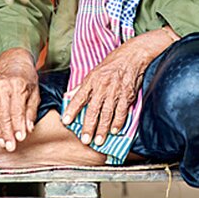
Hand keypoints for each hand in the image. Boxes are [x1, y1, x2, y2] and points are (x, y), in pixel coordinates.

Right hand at [0, 48, 39, 151]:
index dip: (17, 126)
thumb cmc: (26, 79)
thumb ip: (31, 112)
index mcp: (18, 85)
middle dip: (6, 133)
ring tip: (1, 142)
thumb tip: (28, 129)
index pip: (16, 110)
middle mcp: (2, 86)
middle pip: (3, 115)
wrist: (14, 62)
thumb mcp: (35, 93)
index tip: (19, 139)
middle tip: (9, 146)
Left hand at [62, 27, 177, 146]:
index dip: (72, 109)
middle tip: (85, 140)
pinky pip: (122, 112)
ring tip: (98, 141)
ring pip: (107, 114)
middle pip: (93, 110)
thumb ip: (81, 86)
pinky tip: (114, 131)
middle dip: (89, 126)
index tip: (66, 121)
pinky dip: (118, 122)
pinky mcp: (127, 95)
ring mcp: (115, 92)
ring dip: (103, 129)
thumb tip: (68, 95)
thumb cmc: (112, 64)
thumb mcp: (93, 72)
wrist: (132, 56)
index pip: (79, 97)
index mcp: (92, 81)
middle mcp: (102, 87)